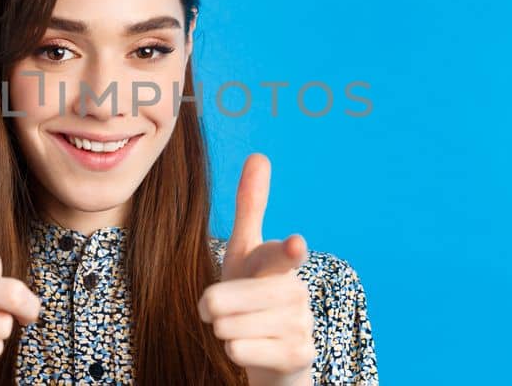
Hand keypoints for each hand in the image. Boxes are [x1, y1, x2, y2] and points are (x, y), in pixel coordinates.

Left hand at [199, 153, 314, 385]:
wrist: (278, 355)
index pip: (277, 255)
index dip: (285, 250)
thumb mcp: (247, 253)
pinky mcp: (297, 356)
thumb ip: (252, 207)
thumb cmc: (254, 297)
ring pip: (227, 327)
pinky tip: (251, 349)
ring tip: (240, 330)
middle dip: (211, 309)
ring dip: (223, 331)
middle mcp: (295, 291)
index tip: (295, 244)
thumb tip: (259, 155)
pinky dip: (234, 352)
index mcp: (280, 263)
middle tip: (223, 311)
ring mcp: (300, 325)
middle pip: (222, 299)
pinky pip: (240, 351)